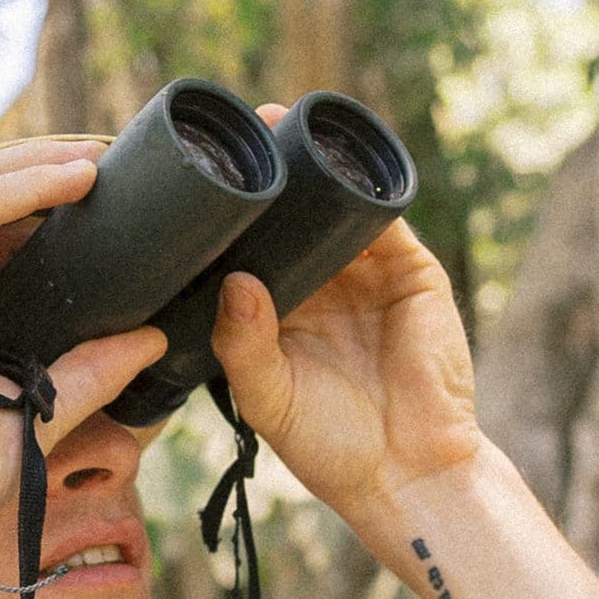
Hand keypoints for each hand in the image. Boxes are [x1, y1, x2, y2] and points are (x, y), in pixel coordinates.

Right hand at [0, 138, 165, 511]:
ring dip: (36, 165)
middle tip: (98, 165)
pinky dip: (30, 183)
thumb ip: (91, 370)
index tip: (84, 206)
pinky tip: (81, 177)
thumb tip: (150, 341)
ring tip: (96, 158)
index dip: (27, 213)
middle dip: (33, 173)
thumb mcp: (40, 406)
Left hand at [209, 105, 481, 531]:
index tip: (188, 179)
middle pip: (284, 214)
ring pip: (331, 204)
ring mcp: (365, 273)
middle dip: (263, 173)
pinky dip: (363, 186)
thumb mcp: (268, 398)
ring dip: (309, 165)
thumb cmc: (329, 448)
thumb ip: (244, 346)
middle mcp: (316, 284)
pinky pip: (385, 217)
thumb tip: (236, 280)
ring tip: (277, 125)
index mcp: (271, 311)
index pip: (241, 249)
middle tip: (232, 134)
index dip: (220, 217)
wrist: (407, 473)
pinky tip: (337, 159)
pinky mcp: (410, 270)